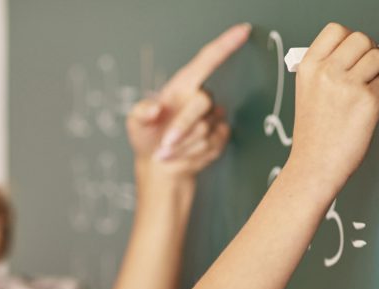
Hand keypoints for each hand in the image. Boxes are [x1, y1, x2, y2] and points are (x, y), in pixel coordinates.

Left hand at [127, 23, 250, 179]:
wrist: (160, 167)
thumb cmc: (147, 138)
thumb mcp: (135, 124)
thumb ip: (140, 112)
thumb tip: (154, 108)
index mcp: (183, 86)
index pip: (207, 60)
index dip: (225, 45)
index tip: (242, 31)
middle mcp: (200, 98)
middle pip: (203, 101)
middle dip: (183, 126)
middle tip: (165, 144)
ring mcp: (213, 117)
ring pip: (205, 129)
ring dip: (183, 145)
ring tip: (167, 153)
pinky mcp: (220, 136)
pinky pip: (212, 144)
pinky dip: (193, 154)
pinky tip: (182, 155)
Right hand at [285, 23, 378, 186]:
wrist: (315, 165)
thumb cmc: (313, 135)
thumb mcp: (307, 92)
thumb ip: (326, 69)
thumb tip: (357, 54)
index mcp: (308, 67)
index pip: (336, 31)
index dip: (350, 39)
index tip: (353, 52)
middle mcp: (327, 71)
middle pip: (361, 39)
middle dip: (369, 52)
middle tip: (367, 68)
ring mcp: (348, 85)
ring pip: (377, 56)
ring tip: (371, 85)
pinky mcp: (368, 100)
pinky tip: (370, 104)